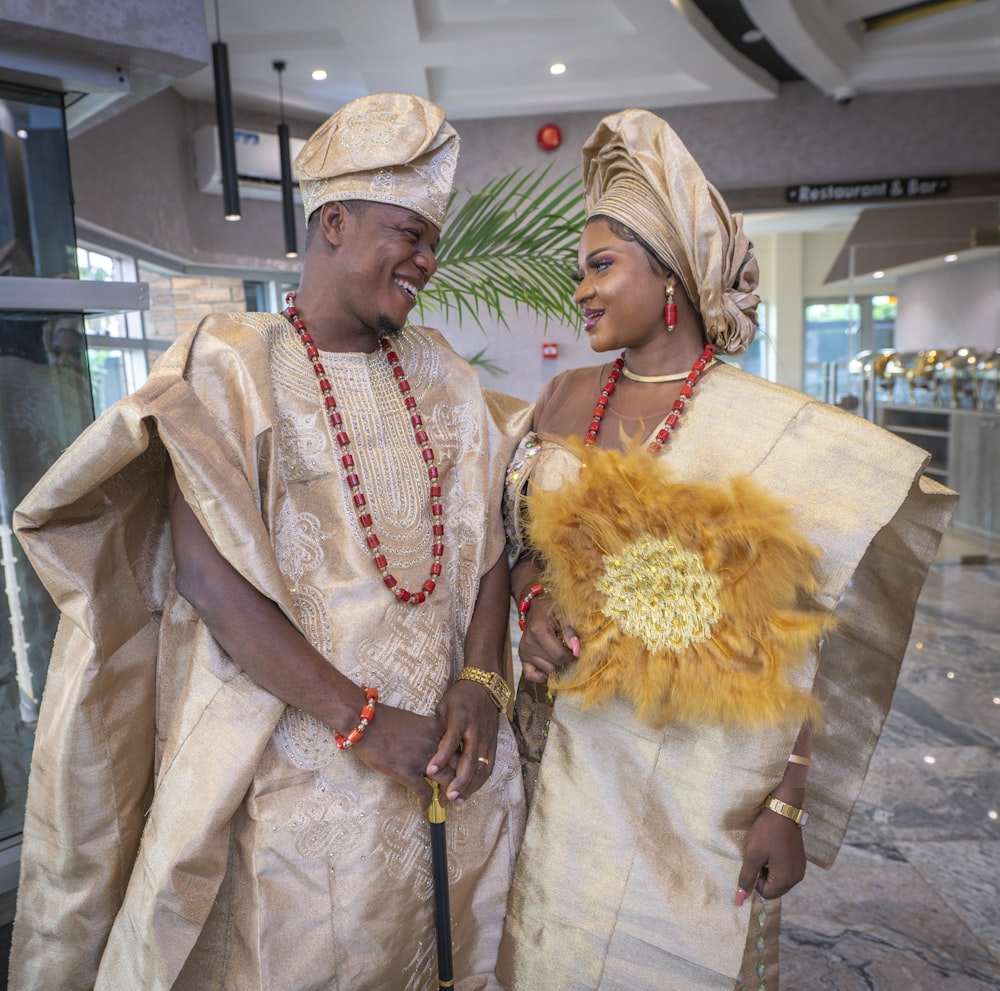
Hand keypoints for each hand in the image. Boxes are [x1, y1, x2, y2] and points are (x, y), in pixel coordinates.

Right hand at [354, 703, 453, 813]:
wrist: (365, 722)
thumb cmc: (385, 720)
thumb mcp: (415, 722)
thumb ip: (428, 733)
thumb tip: (433, 747)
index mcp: (437, 730)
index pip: (460, 748)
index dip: (465, 763)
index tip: (464, 772)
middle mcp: (434, 744)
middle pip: (459, 766)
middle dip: (462, 782)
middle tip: (459, 792)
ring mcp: (422, 759)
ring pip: (447, 781)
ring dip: (448, 796)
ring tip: (446, 804)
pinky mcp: (407, 772)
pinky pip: (423, 792)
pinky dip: (426, 803)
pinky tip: (424, 809)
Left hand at [426, 681, 499, 804]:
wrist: (484, 686)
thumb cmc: (459, 697)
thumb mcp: (443, 706)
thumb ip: (438, 727)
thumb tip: (428, 748)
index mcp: (461, 719)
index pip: (451, 740)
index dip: (441, 756)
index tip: (429, 770)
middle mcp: (476, 731)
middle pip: (469, 760)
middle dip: (459, 781)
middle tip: (447, 797)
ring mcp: (487, 738)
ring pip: (481, 767)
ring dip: (470, 786)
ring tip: (457, 800)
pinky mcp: (493, 743)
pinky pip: (489, 766)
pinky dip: (480, 781)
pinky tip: (470, 791)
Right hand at [518, 598, 578, 683]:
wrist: (534, 607)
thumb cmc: (551, 609)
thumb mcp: (563, 615)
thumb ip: (571, 632)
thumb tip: (577, 651)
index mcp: (539, 631)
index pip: (559, 655)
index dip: (571, 657)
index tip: (576, 651)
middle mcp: (529, 644)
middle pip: (554, 665)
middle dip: (565, 662)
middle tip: (569, 652)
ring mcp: (524, 652)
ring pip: (546, 671)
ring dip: (556, 666)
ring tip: (559, 655)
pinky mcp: (522, 657)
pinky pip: (531, 675)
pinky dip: (542, 676)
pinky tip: (549, 668)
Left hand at [736, 802, 806, 904]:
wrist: (783, 810)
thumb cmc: (766, 832)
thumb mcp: (753, 854)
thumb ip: (746, 878)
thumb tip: (739, 900)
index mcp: (786, 879)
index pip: (766, 893)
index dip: (756, 879)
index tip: (756, 860)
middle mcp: (797, 878)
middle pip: (774, 889)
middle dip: (764, 876)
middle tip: (761, 855)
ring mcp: (800, 869)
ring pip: (779, 880)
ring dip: (770, 870)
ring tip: (767, 851)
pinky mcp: (800, 861)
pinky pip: (786, 871)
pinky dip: (777, 865)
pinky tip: (774, 849)